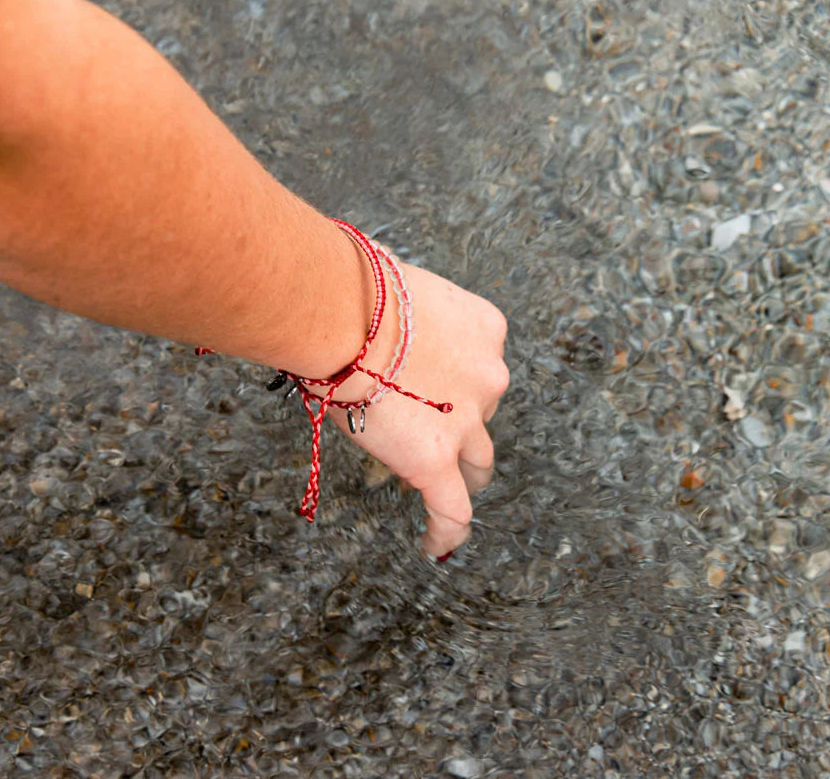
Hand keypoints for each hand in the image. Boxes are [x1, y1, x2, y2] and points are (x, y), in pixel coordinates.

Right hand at [329, 262, 508, 556]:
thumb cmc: (356, 288)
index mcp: (485, 330)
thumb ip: (405, 309)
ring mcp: (467, 421)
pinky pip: (451, 510)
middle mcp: (488, 376)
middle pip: (484, 414)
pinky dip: (445, 530)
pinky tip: (432, 545)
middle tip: (426, 434)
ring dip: (462, 475)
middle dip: (459, 427)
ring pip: (478, 464)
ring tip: (440, 490)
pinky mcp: (436, 460)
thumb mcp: (400, 284)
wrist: (341, 312)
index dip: (457, 386)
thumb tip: (376, 306)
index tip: (432, 394)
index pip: (480, 368)